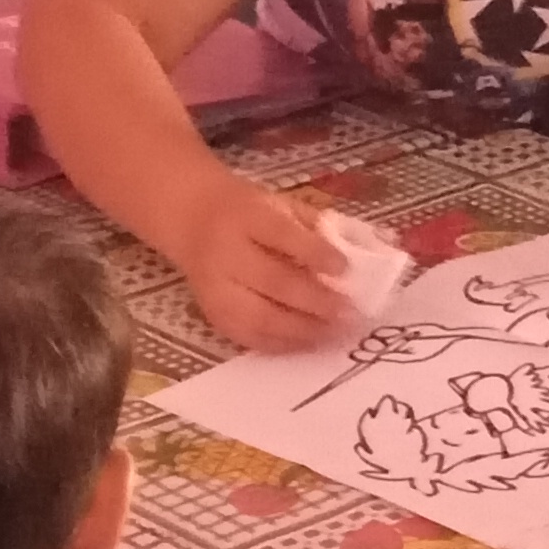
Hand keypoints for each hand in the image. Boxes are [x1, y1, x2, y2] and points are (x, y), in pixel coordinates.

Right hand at [178, 174, 351, 351]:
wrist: (192, 219)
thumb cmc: (249, 213)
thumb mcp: (281, 205)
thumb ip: (315, 228)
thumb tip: (356, 261)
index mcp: (245, 216)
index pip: (281, 235)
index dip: (314, 253)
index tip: (345, 268)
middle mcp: (225, 253)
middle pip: (272, 281)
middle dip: (315, 300)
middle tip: (349, 311)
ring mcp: (215, 289)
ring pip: (259, 317)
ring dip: (302, 329)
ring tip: (335, 332)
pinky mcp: (213, 315)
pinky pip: (248, 337)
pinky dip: (281, 344)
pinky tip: (308, 343)